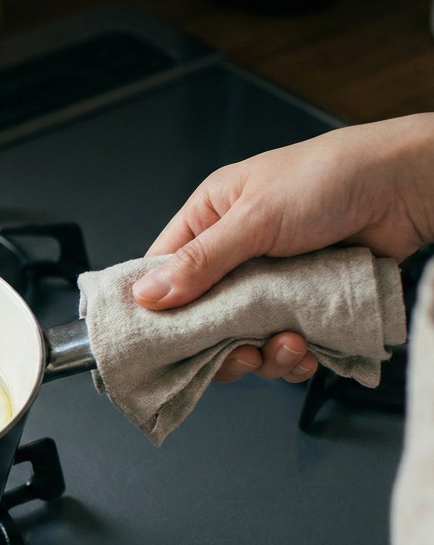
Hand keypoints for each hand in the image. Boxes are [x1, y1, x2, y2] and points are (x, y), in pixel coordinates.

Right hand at [135, 114, 433, 381]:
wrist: (407, 186)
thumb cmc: (330, 177)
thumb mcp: (255, 217)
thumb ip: (201, 261)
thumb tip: (147, 295)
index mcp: (210, 218)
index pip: (164, 270)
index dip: (159, 306)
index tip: (160, 340)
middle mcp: (235, 252)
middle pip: (203, 316)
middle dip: (220, 343)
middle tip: (237, 355)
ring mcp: (271, 281)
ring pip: (245, 336)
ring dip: (264, 353)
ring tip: (288, 345)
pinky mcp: (305, 302)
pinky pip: (284, 342)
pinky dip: (295, 355)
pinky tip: (308, 350)